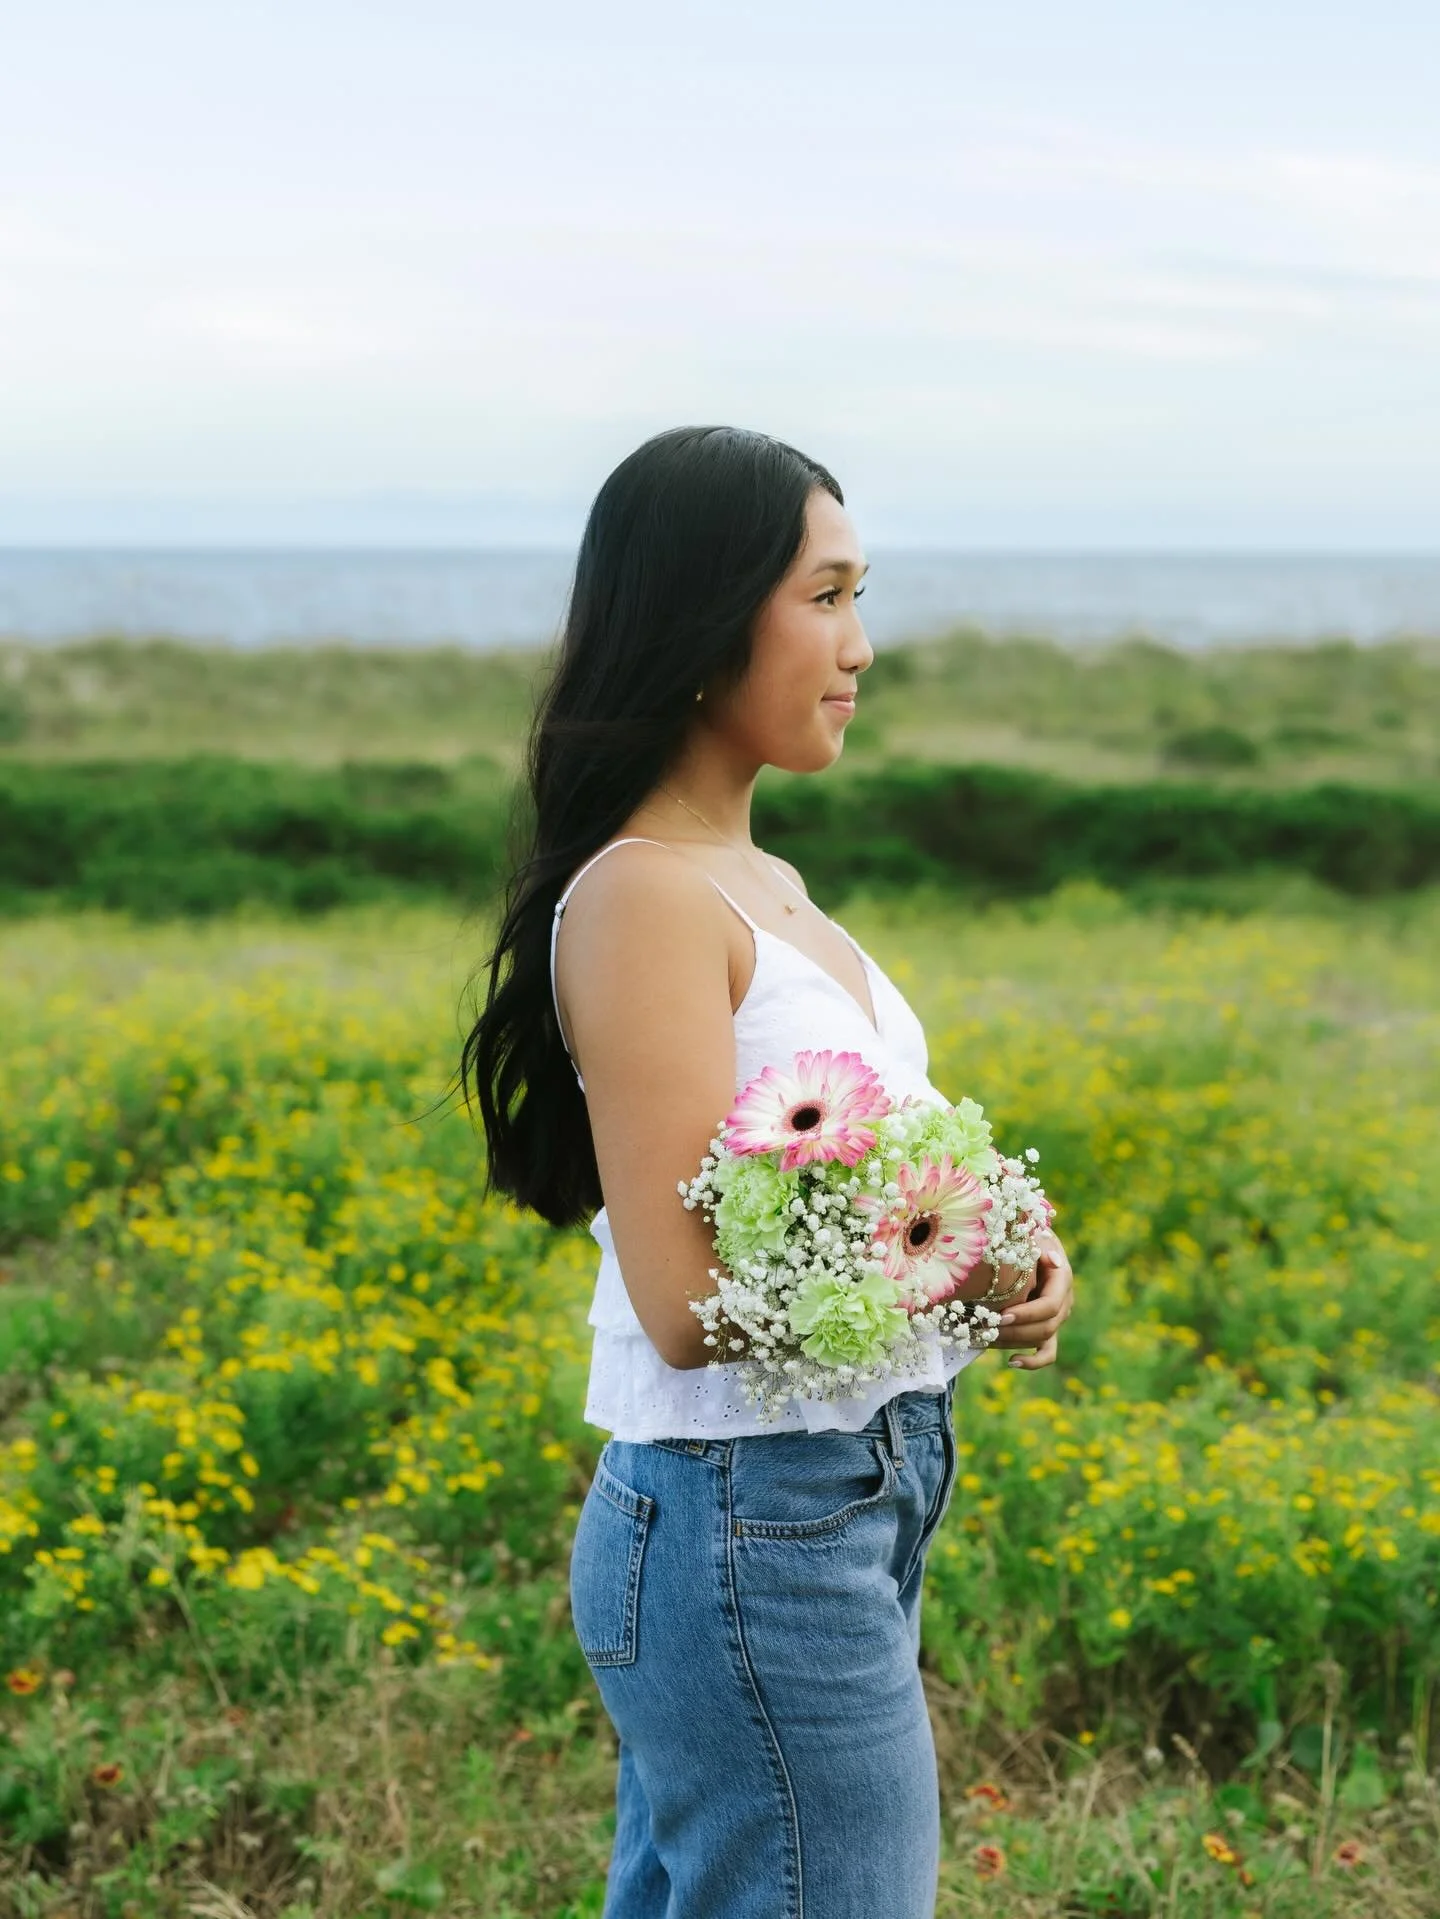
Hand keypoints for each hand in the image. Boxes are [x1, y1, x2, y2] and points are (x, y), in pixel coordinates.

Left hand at [991, 1230, 1073, 1370]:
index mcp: (1062, 1280)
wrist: (1026, 1243)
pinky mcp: (1046, 1329)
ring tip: (983, 1339)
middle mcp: (1063, 1302)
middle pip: (1045, 1327)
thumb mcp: (1033, 1235)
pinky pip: (1047, 1353)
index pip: (1050, 1306)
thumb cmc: (1025, 1236)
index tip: (1001, 1316)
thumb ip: (1041, 1245)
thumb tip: (1052, 1260)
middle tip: (985, 1329)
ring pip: (1041, 1340)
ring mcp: (1056, 1318)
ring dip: (1013, 1343)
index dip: (1026, 1314)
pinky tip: (1012, 1362)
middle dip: (1014, 1331)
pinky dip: (1032, 1361)